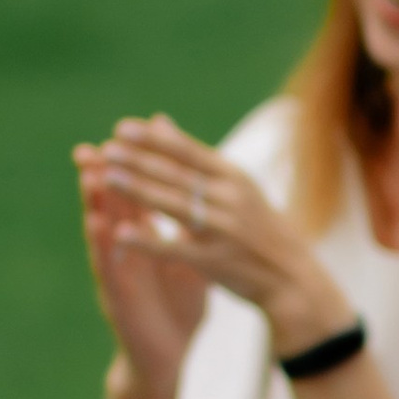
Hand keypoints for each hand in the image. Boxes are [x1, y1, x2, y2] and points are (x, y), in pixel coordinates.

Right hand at [76, 143, 208, 390]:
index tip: (123, 135)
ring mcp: (118, 275)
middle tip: (89, 147)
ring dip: (95, 206)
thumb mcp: (184, 259)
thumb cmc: (176, 306)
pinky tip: (99, 226)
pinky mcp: (118, 300)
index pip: (131, 196)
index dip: (127, 168)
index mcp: (141, 242)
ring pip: (103, 235)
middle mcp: (124, 254)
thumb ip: (184, 227)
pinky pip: (110, 269)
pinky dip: (104, 247)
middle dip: (99, 178)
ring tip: (89, 176)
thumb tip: (196, 195)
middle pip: (109, 208)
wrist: (171, 355)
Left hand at [83, 115, 352, 357]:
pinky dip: (148, 241)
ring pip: (175, 206)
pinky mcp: (217, 261)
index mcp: (233, 177)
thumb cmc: (257, 228)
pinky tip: (122, 234)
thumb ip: (192, 157)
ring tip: (108, 178)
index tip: (121, 129)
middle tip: (106, 150)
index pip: (188, 152)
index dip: (154, 141)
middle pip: (178, 175)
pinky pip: (176, 249)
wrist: (293, 278)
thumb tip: (159, 121)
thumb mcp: (233, 185)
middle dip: (140, 161)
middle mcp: (230, 198)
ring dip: (139, 191)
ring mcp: (224, 230)